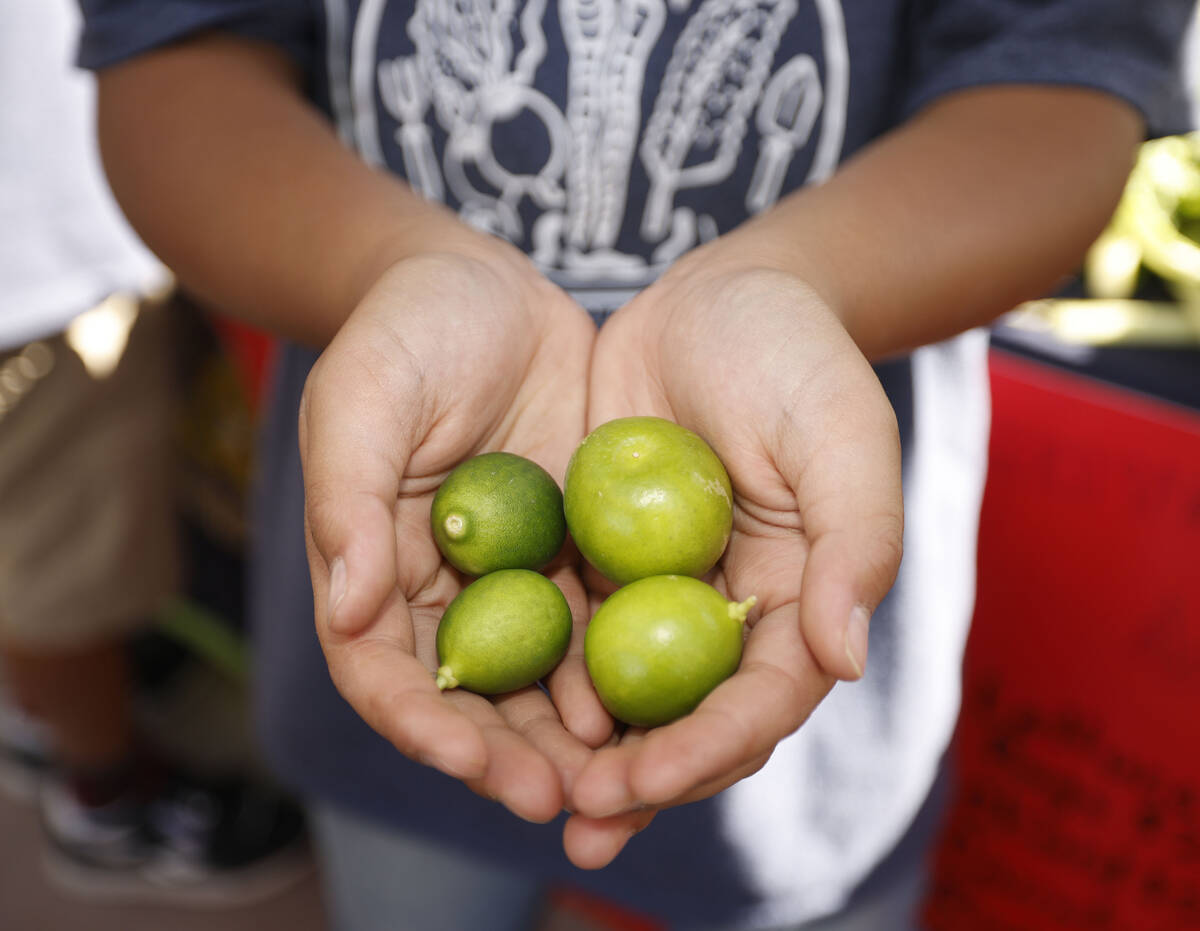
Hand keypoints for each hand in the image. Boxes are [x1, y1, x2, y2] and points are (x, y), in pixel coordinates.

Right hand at [299, 244, 613, 823]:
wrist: (482, 284)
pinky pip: (597, 618)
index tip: (468, 759)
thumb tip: (346, 611)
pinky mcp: (572, 548)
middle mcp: (443, 589)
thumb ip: (348, 500)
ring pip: (540, 675)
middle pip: (469, 696)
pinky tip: (657, 695)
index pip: (382, 669)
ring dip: (572, 733)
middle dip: (508, 754)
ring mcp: (513, 574)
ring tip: (618, 776)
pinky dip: (620, 664)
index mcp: (373, 569)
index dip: (420, 723)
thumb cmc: (404, 333)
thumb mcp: (362, 399)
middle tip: (561, 799)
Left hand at [562, 240, 903, 865]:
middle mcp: (728, 613)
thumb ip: (856, 540)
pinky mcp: (603, 560)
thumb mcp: (841, 434)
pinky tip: (490, 703)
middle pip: (688, 718)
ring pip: (623, 692)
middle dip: (640, 780)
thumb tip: (844, 660)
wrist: (718, 295)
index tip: (645, 779)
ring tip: (528, 797)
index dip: (708, 748)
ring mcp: (661, 591)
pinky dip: (540, 672)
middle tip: (578, 821)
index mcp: (799, 601)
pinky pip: (569, 627)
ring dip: (580, 752)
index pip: (761, 700)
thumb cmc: (795, 357)